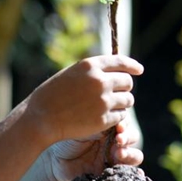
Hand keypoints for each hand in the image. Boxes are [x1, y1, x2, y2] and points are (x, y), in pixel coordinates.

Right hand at [27, 55, 142, 145]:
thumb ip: (93, 71)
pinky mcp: (104, 119)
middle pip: (127, 82)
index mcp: (90, 65)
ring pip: (128, 100)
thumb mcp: (72, 73)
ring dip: (122, 103)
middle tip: (116, 93)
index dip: (132, 65)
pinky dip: (116, 116)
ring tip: (108, 106)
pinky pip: (121, 116)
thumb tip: (116, 72)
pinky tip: (104, 117)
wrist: (42, 117)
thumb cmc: (53, 94)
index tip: (139, 70)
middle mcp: (100, 81)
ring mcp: (103, 100)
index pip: (120, 61)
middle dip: (124, 87)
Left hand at [45, 115, 143, 180]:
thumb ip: (95, 120)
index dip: (125, 125)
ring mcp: (113, 158)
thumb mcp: (80, 125)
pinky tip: (138, 173)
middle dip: (128, 138)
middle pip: (132, 138)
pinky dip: (136, 173)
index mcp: (108, 126)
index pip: (124, 123)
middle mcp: (114, 141)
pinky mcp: (110, 173)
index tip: (118, 126)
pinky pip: (128, 174)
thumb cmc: (66, 136)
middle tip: (119, 139)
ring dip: (130, 154)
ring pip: (134, 155)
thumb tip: (109, 113)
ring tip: (119, 154)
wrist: (54, 160)